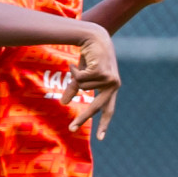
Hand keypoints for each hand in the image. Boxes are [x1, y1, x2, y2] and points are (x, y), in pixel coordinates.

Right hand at [63, 24, 119, 140]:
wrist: (95, 38)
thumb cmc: (90, 57)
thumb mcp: (82, 76)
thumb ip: (75, 89)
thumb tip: (64, 103)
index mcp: (111, 89)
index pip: (108, 110)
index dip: (104, 124)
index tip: (101, 138)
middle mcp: (113, 86)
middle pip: (97, 107)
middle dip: (83, 117)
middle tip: (71, 129)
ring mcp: (110, 80)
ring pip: (84, 87)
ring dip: (76, 76)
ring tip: (80, 65)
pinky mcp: (103, 73)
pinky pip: (81, 79)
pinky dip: (76, 71)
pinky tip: (82, 61)